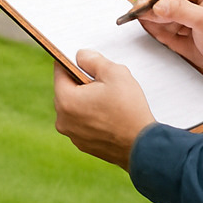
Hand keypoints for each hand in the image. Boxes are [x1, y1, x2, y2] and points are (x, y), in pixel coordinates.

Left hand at [53, 50, 155, 169]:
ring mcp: (72, 135)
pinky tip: (110, 116)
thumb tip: (80, 56)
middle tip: (104, 82)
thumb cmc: (129, 109)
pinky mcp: (83, 145)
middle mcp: (63, 120)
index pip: (60, 71)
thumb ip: (93, 60)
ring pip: (75, 107)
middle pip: (67, 90)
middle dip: (82, 83)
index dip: (72, 61)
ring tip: (109, 100)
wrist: (142, 146)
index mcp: (66, 100)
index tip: (84, 60)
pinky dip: (92, 117)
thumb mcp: (115, 73)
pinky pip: (82, 123)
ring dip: (87, 101)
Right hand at [131, 0, 202, 109]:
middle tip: (141, 11)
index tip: (154, 4)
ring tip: (171, 30)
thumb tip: (157, 6)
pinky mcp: (165, 25)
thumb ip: (183, 11)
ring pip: (147, 5)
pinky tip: (171, 36)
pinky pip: (149, 22)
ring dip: (151, 17)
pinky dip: (153, 29)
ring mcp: (171, 8)